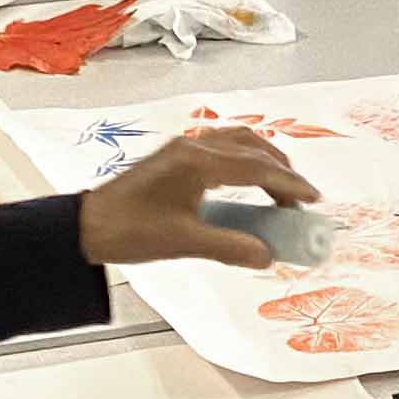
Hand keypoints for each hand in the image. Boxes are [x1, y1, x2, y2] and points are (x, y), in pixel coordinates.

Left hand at [80, 128, 321, 269]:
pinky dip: (242, 161)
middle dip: (281, 169)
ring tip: (278, 189)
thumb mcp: (185, 243)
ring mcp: (181, 148)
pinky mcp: (174, 157)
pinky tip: (245, 183)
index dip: (290, 183)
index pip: (258, 167)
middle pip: (252, 146)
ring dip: (262, 161)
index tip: (313, 198)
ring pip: (236, 142)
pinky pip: (220, 148)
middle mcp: (192, 147)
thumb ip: (231, 247)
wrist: (85, 226)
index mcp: (198, 162)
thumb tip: (267, 256)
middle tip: (299, 197)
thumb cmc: (128, 230)